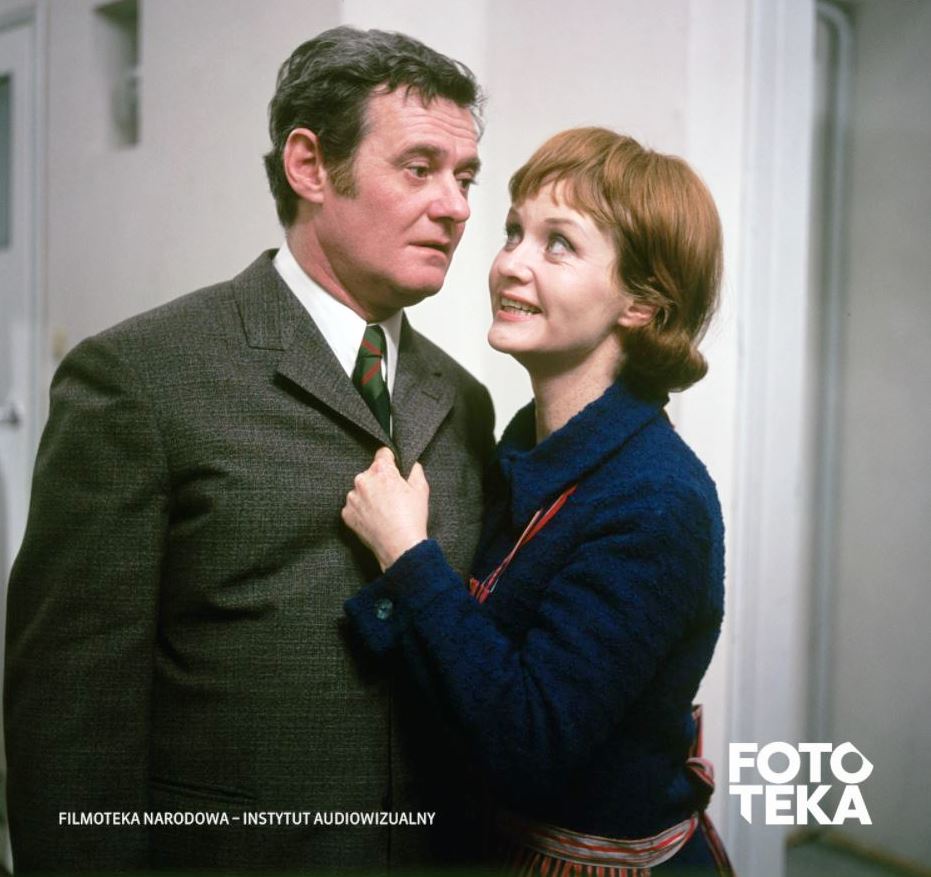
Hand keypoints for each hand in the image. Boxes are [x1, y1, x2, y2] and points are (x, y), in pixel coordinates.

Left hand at [342, 447, 429, 571]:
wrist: (400, 547)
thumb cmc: (412, 519)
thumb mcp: (421, 489)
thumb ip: (415, 470)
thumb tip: (412, 465)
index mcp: (381, 471)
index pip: (382, 453)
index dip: (391, 461)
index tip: (394, 469)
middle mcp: (362, 480)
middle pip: (370, 473)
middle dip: (379, 481)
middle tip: (392, 497)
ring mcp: (352, 498)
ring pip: (361, 490)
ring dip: (369, 496)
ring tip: (383, 511)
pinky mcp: (346, 514)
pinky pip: (354, 506)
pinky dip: (362, 510)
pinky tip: (374, 519)